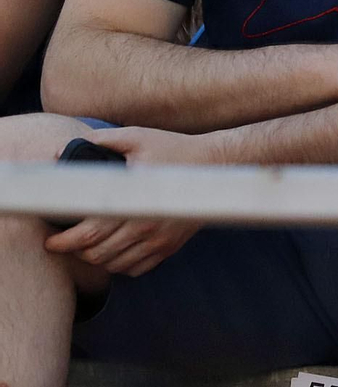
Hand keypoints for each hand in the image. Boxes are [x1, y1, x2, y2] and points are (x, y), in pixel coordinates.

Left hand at [45, 127, 217, 275]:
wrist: (217, 165)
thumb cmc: (174, 149)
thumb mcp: (138, 137)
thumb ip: (102, 142)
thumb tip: (63, 151)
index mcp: (134, 202)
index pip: (89, 234)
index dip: (64, 242)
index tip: (50, 241)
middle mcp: (146, 226)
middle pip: (98, 254)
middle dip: (75, 252)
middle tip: (64, 243)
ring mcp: (159, 239)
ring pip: (114, 265)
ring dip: (96, 259)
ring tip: (87, 246)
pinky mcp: (169, 246)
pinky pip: (136, 269)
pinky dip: (119, 265)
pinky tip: (114, 251)